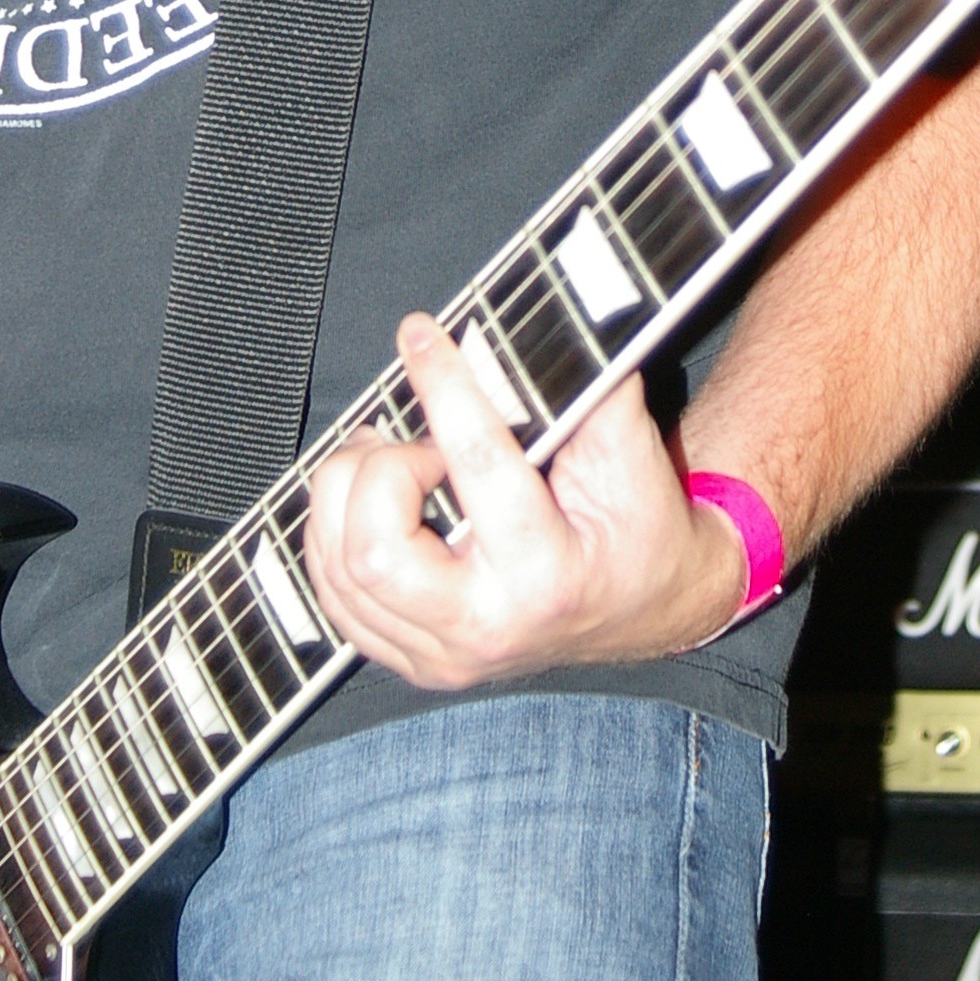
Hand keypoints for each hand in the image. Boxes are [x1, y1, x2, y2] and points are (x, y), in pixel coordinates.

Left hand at [303, 316, 750, 691]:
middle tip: (419, 443)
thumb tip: (537, 322)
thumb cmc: (638, 525)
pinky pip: (333, 592)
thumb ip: (585, 386)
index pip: (475, 465)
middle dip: (382, 469)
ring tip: (388, 456)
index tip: (420, 334)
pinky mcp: (411, 659)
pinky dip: (334, 530)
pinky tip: (369, 496)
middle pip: (374, 548)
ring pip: (340, 567)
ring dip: (348, 493)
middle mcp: (484, 627)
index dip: (442, 384)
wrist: (646, 605)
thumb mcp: (631, 451)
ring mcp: (440, 655)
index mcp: (545, 574)